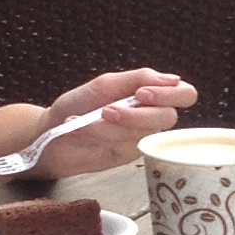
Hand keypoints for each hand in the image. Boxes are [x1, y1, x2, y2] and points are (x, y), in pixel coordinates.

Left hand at [29, 67, 197, 174]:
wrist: (50, 131)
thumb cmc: (78, 104)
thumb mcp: (106, 84)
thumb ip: (139, 78)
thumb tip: (173, 79)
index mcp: (151, 95)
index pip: (184, 94)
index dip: (171, 95)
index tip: (142, 94)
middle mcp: (151, 117)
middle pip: (169, 118)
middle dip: (138, 114)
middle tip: (110, 109)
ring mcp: (141, 138)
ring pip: (144, 132)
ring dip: (113, 124)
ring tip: (88, 117)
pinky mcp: (128, 156)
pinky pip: (125, 144)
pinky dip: (101, 133)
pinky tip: (83, 128)